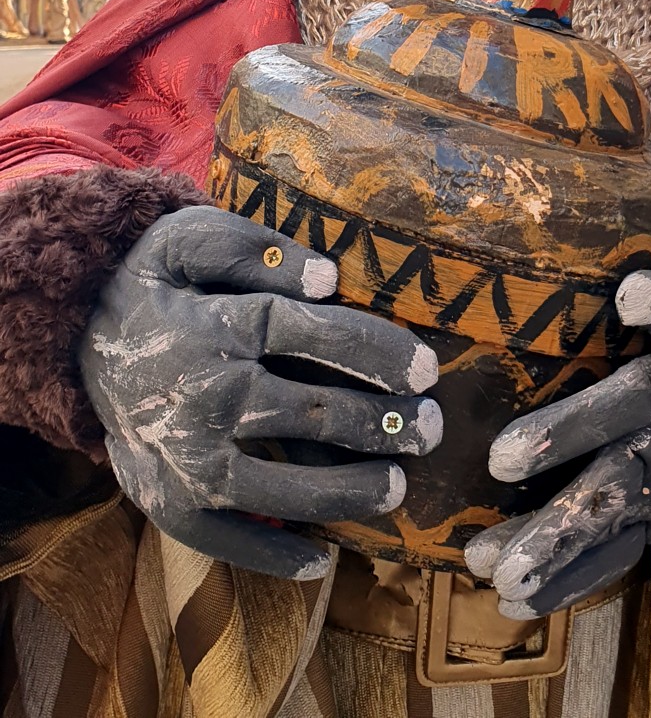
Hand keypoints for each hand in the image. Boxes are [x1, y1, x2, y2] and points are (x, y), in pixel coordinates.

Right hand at [80, 206, 440, 577]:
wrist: (71, 335)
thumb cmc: (150, 282)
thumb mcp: (187, 238)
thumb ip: (252, 248)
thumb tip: (327, 277)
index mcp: (215, 326)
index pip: (312, 336)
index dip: (375, 352)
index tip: (427, 367)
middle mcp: (204, 397)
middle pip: (310, 413)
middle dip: (381, 423)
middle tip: (432, 428)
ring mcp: (183, 458)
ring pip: (278, 486)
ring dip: (346, 490)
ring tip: (399, 487)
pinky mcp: (164, 500)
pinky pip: (222, 538)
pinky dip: (271, 554)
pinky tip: (323, 560)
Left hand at [464, 265, 650, 617]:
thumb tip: (630, 295)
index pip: (627, 406)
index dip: (568, 429)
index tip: (503, 455)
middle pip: (617, 488)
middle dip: (556, 527)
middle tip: (497, 559)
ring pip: (616, 533)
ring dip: (556, 563)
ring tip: (497, 583)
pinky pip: (622, 555)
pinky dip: (574, 582)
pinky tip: (520, 602)